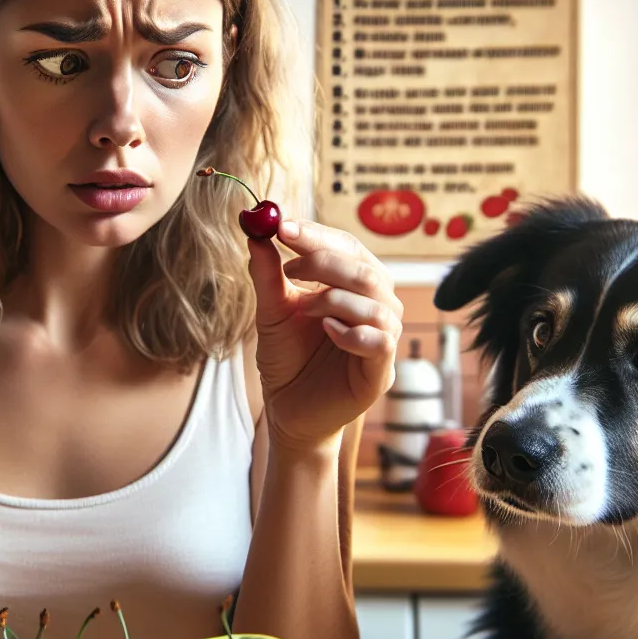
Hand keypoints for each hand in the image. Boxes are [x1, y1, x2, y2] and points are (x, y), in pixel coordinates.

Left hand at [248, 218, 402, 454]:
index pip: (348, 247)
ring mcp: (382, 340)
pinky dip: (353, 332)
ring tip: (303, 308)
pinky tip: (328, 331)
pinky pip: (381, 342)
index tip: (283, 227)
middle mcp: (376, 307)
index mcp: (354, 286)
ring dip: (335, 298)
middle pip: (367, 270)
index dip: (318, 234)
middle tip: (288, 266)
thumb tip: (255, 232)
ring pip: (377, 302)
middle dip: (325, 261)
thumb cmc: (287, 359)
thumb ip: (268, 275)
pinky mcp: (381, 372)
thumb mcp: (272, 312)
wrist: (287, 411)